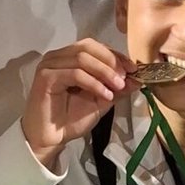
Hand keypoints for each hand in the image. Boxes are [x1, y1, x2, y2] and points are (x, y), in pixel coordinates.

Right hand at [21, 40, 126, 166]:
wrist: (51, 138)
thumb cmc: (71, 119)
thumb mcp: (101, 100)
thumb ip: (117, 88)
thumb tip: (138, 77)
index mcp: (69, 57)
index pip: (94, 46)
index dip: (115, 55)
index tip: (133, 68)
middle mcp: (58, 56)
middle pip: (88, 47)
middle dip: (111, 62)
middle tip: (125, 78)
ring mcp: (50, 65)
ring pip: (82, 58)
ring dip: (104, 72)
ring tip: (117, 88)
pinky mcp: (46, 77)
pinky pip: (75, 73)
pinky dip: (93, 83)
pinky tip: (105, 95)